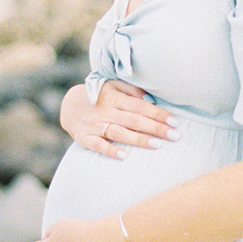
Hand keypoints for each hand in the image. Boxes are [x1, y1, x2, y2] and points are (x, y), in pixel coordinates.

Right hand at [60, 79, 178, 159]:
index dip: (157, 114)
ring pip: (120, 133)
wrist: (68, 106)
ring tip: (157, 145)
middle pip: (134, 120)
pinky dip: (111, 150)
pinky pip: (98, 145)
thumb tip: (151, 99)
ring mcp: (95, 125)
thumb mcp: (113, 85)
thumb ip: (132, 90)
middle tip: (174, 136)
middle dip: (155, 128)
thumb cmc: (99, 96)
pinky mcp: (85, 138)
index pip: (140, 106)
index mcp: (114, 97)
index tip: (174, 121)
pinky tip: (124, 156)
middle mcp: (106, 111)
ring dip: (138, 139)